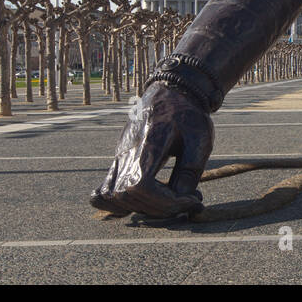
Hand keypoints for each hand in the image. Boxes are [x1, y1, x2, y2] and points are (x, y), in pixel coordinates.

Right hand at [90, 82, 213, 217]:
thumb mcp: (200, 139)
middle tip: (186, 199)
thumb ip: (190, 171)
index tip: (190, 198)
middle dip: (158, 208)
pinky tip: (143, 202)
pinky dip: (115, 205)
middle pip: (125, 196)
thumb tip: (182, 199)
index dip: (164, 201)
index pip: (140, 186)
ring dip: (140, 208)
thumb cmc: (188, 115)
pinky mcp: (117, 160)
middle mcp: (126, 152)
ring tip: (167, 201)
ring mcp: (118, 157)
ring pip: (110, 197)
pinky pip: (101, 191)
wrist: (173, 92)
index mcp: (148, 143)